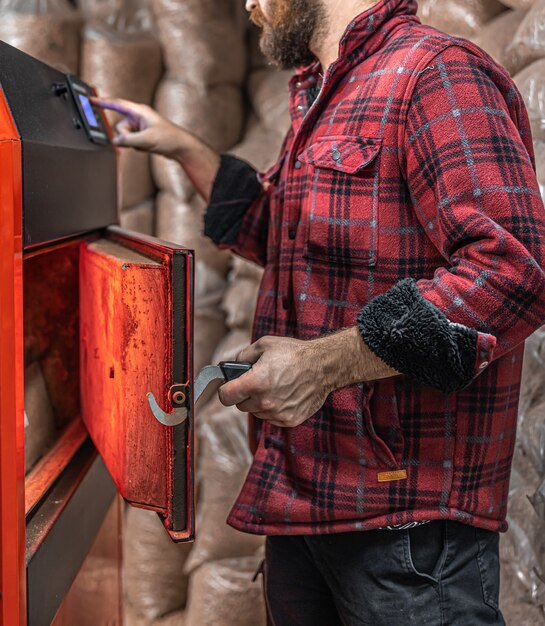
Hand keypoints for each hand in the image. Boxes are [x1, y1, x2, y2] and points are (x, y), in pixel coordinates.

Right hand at [92, 96, 220, 200]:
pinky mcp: (142, 134)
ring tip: (147, 144)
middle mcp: (138, 117)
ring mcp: (140, 126)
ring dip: (133, 143)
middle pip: (119, 126)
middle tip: (140, 141)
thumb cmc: (169, 138)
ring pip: (125, 136)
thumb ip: (128, 140)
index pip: (117, 104)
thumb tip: (116, 141)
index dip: (102, 102)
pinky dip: (137, 146)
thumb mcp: (147, 140)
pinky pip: (131, 141)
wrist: (180, 147)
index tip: (90, 100)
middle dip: (126, 136)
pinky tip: (148, 147)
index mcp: (139, 111)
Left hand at [218, 335, 332, 427]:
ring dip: (259, 402)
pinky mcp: (289, 420)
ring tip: (273, 386)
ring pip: (256, 412)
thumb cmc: (294, 353)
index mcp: (255, 383)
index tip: (229, 385)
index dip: (225, 389)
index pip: (225, 397)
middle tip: (256, 382)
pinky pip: (271, 418)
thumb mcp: (264, 345)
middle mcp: (265, 402)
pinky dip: (273, 409)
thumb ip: (243, 356)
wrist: (323, 366)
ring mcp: (278, 413)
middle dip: (244, 394)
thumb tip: (232, 365)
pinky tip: (283, 394)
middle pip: (240, 406)